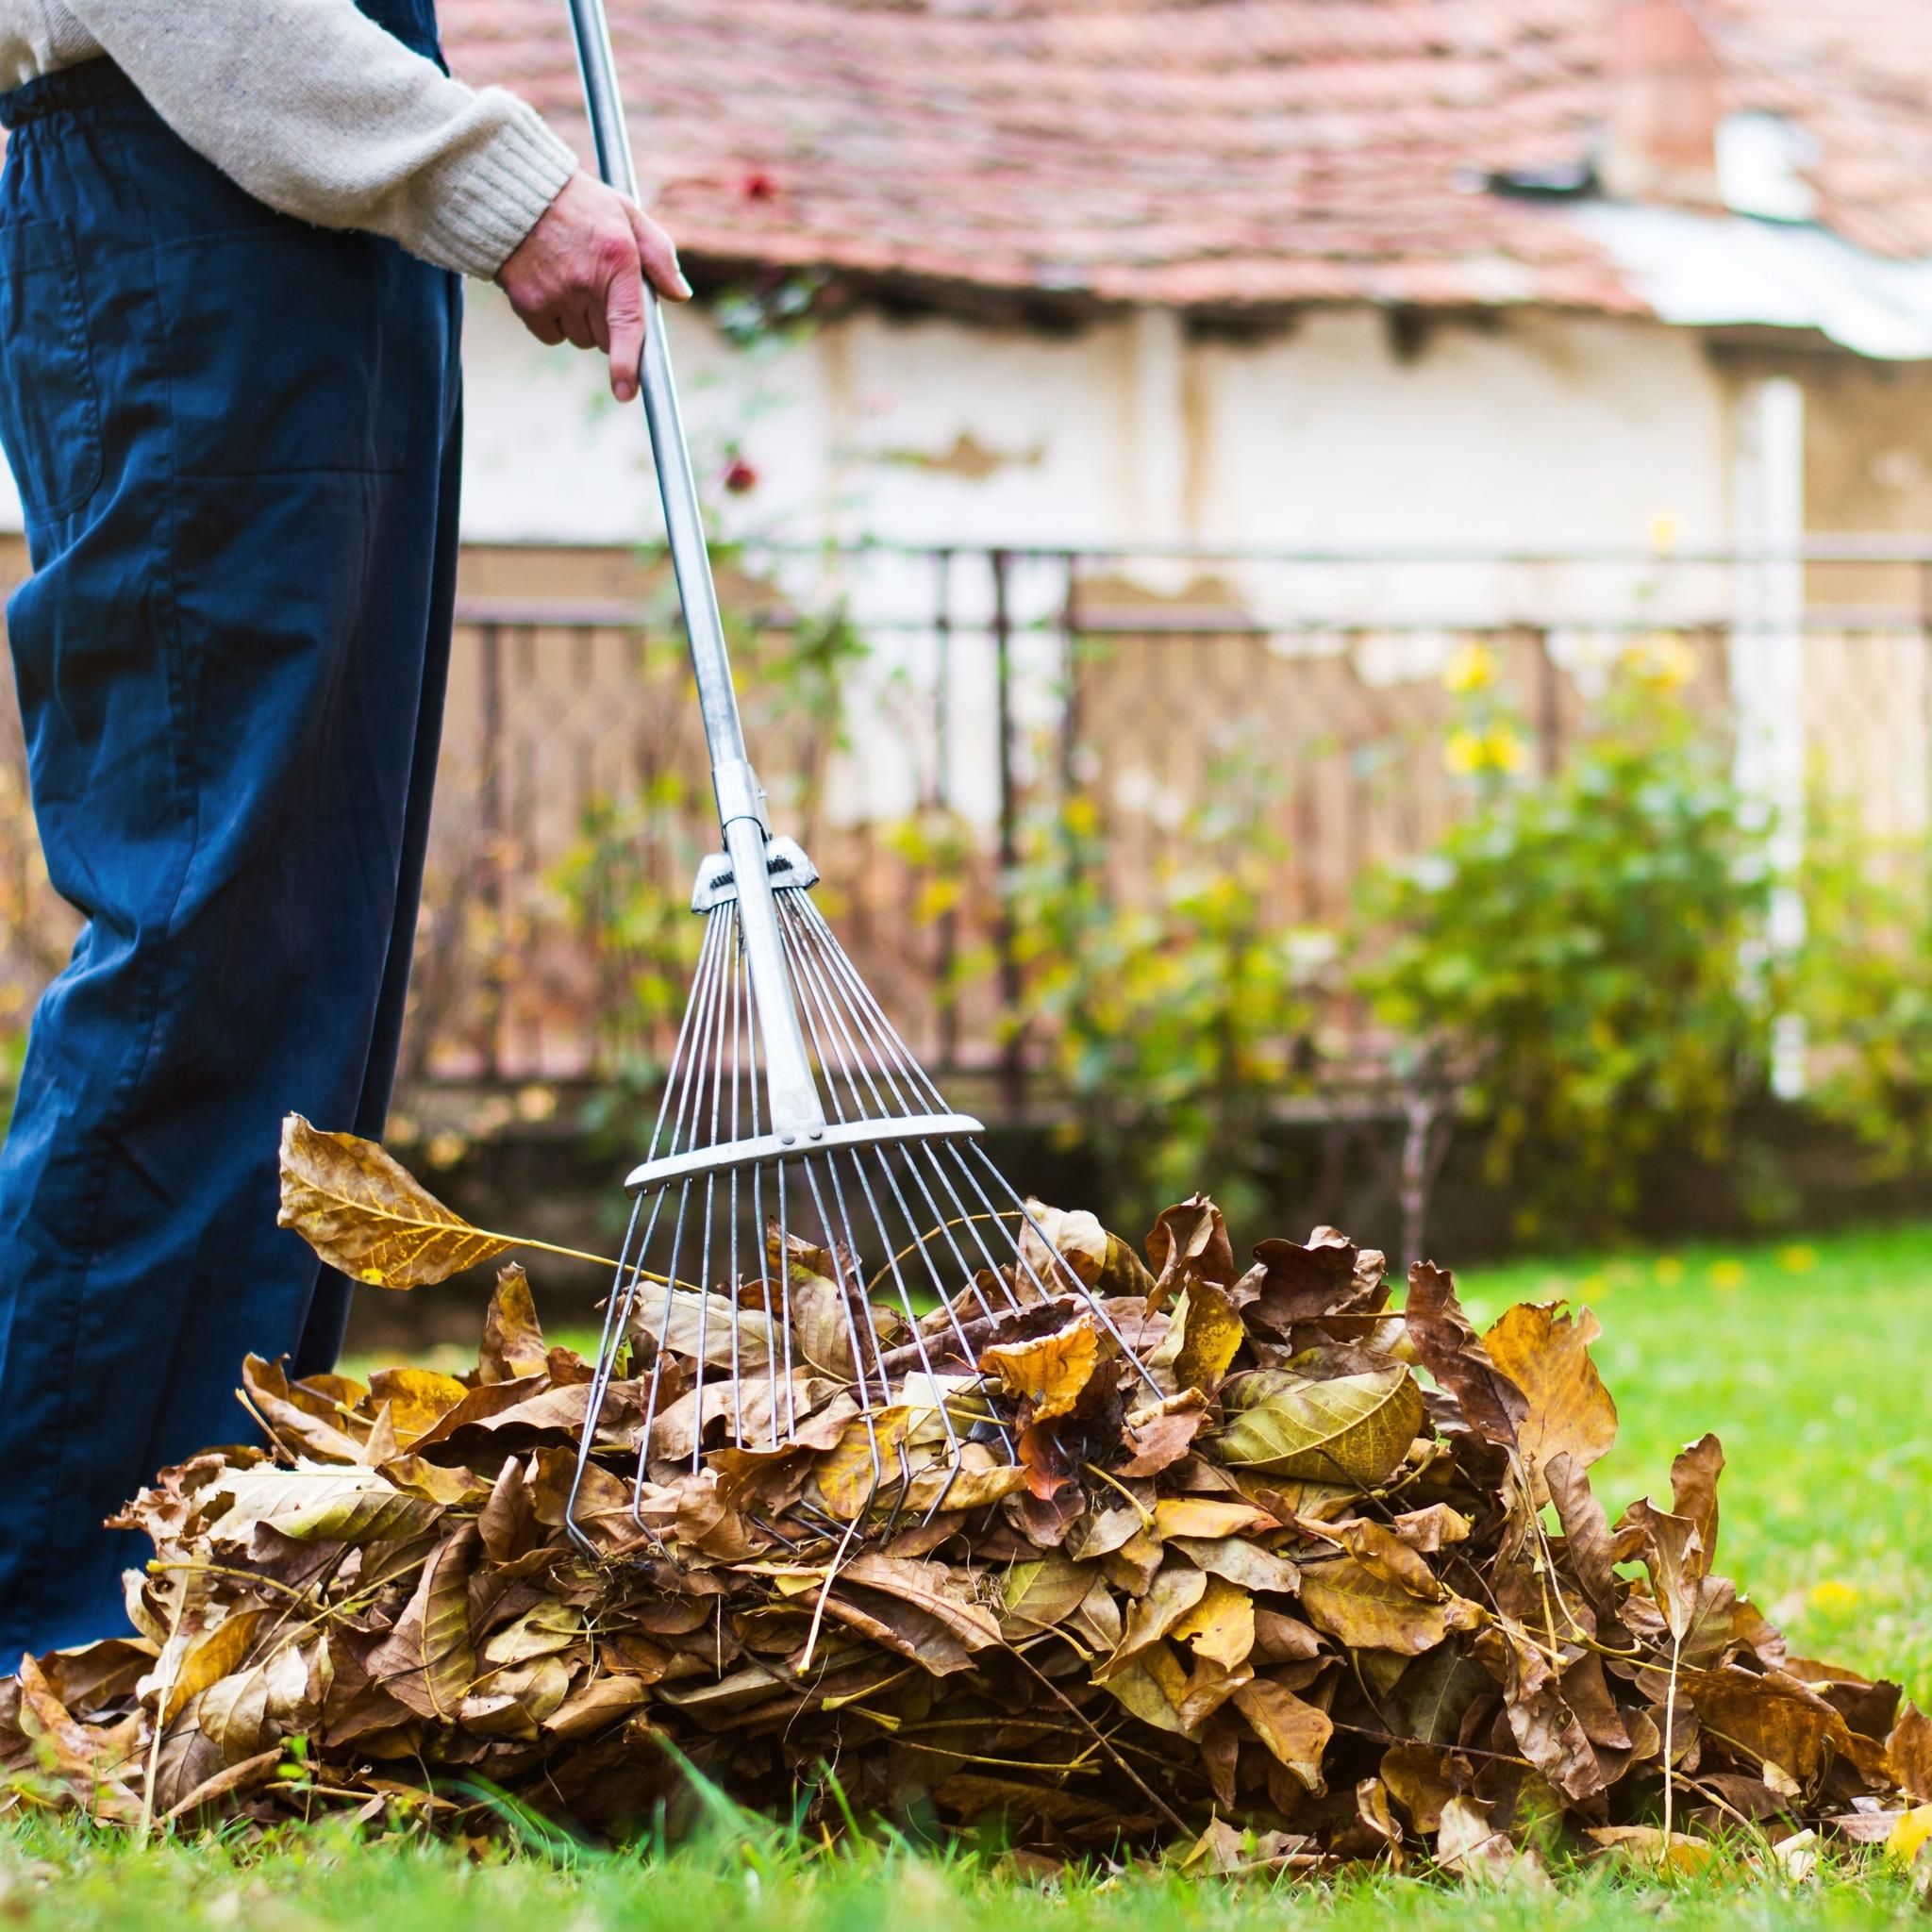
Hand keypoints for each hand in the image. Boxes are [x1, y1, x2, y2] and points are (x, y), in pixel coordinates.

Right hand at [497, 171, 691, 401]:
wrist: (515, 191)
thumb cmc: (578, 204)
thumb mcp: (626, 212)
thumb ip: (658, 253)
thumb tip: (679, 294)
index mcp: (617, 258)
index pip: (628, 323)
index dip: (628, 363)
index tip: (625, 392)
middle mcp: (585, 281)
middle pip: (607, 338)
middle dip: (609, 325)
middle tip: (597, 289)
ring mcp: (553, 294)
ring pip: (580, 339)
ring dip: (581, 324)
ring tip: (570, 281)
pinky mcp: (527, 303)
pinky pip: (552, 336)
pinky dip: (554, 324)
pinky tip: (550, 290)